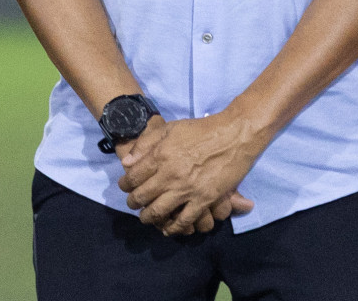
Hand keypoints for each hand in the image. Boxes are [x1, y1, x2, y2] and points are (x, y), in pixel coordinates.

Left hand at [117, 112, 258, 234]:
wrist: (233, 136)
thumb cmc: (200, 129)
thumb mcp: (169, 128)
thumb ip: (146, 144)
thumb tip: (126, 162)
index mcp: (160, 156)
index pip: (133, 177)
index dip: (125, 185)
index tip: (124, 187)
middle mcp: (170, 175)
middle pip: (143, 196)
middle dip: (133, 203)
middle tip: (132, 204)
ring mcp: (187, 190)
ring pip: (160, 211)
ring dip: (149, 217)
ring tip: (146, 217)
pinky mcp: (204, 200)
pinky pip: (185, 220)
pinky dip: (174, 227)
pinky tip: (168, 229)